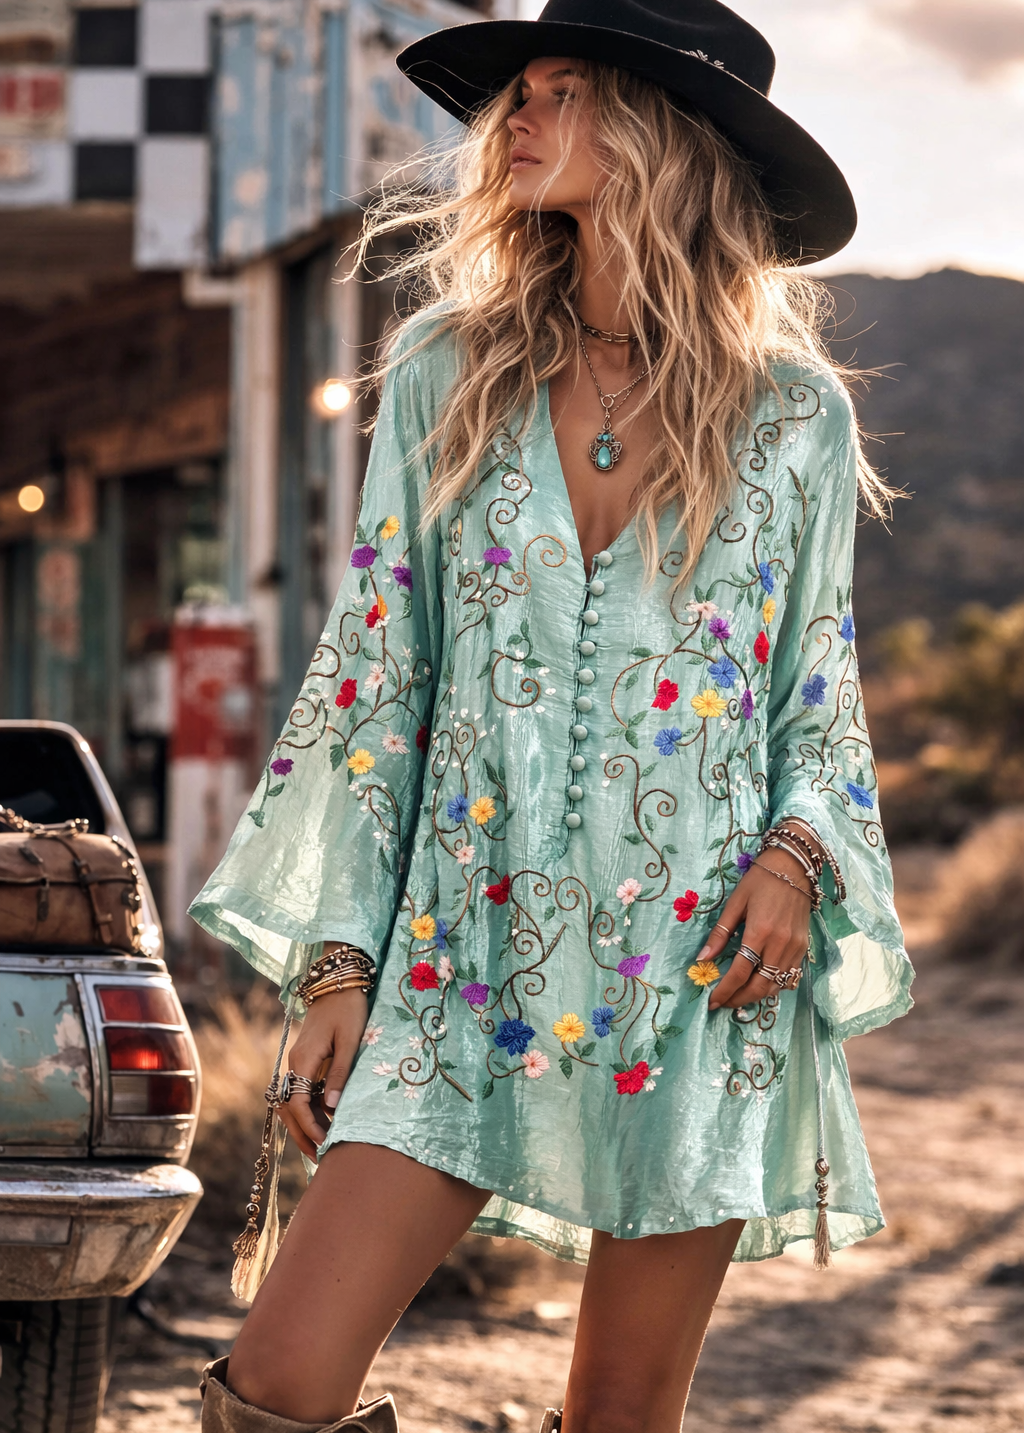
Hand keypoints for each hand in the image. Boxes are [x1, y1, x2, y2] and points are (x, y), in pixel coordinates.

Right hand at [277, 989, 368, 1158]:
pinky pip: (302, 1091)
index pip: (296, 1103)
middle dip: (302, 1134)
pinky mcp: (307, 1059)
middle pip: (289, 1108)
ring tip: (322, 1147)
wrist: (338, 981)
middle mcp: (295, 1062)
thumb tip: (331, 1108)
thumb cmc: (349, 1008)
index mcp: (303, 1059)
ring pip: (294, 1102)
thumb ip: (340, 1074)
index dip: (308, 1127)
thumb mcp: (350, 1041)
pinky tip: (324, 1124)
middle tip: (319, 1158)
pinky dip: (309, 1110)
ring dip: (304, 1124)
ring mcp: (299, 1061)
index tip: (323, 1144)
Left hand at [701, 848, 816, 1010]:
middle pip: (760, 986)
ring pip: (777, 985)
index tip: (712, 1002)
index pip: (740, 972)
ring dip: (756, 995)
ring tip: (738, 996)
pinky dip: (774, 986)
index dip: (725, 990)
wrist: (794, 868)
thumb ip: (719, 933)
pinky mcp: (803, 947)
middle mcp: (780, 944)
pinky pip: (790, 977)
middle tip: (723, 1002)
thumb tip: (702, 959)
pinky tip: (760, 984)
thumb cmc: (760, 880)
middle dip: (739, 999)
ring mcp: (795, 948)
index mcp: (759, 932)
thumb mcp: (735, 902)